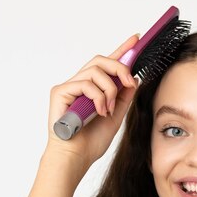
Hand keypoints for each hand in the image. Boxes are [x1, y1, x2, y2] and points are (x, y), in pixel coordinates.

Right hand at [45, 34, 140, 165]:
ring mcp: (69, 87)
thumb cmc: (91, 141)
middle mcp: (80, 84)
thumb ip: (124, 96)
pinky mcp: (60, 91)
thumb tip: (133, 78)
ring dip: (109, 89)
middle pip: (101, 60)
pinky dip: (98, 97)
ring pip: (95, 70)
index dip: (122, 50)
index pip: (108, 63)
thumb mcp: (116, 116)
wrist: (77, 157)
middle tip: (129, 83)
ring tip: (109, 109)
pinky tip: (99, 112)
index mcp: (93, 89)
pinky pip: (86, 84)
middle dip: (120, 68)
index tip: (136, 39)